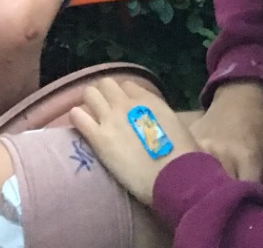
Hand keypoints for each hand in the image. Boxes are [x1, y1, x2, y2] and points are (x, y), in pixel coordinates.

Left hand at [71, 75, 204, 206]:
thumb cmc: (185, 158)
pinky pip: (77, 116)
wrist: (175, 178)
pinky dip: (78, 118)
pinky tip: (82, 126)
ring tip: (93, 118)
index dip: (125, 96)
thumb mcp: (180, 128)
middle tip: (107, 111)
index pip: (127, 85)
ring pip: (89, 94)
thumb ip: (164, 119)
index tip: (127, 109)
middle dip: (105, 95)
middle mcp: (126, 103)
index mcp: (149, 100)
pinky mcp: (98, 138)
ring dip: (90, 104)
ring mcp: (110, 118)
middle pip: (105, 84)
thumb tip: (163, 123)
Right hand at [191, 80, 262, 204]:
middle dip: (220, 205)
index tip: (242, 222)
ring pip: (196, 179)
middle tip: (223, 216)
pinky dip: (187, 177)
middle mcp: (221, 151)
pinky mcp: (185, 139)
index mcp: (248, 157)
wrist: (238, 101)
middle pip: (216, 190)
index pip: (242, 195)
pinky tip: (189, 186)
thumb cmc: (261, 135)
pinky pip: (183, 164)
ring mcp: (199, 145)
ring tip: (204, 204)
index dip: (242, 211)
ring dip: (200, 193)